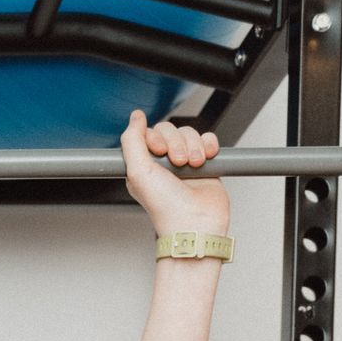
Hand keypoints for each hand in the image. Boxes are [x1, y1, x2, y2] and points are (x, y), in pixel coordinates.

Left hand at [120, 109, 230, 236]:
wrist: (195, 224)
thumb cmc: (165, 207)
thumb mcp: (138, 171)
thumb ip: (131, 140)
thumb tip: (135, 116)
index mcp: (144, 166)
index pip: (150, 133)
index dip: (156, 138)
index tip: (159, 153)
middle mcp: (163, 164)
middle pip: (171, 130)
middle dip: (176, 143)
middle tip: (177, 163)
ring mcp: (185, 163)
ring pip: (190, 133)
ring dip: (193, 146)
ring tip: (193, 166)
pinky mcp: (205, 164)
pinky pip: (208, 139)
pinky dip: (209, 145)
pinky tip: (207, 158)